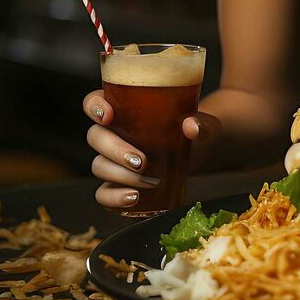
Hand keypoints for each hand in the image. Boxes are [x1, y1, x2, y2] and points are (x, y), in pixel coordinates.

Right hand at [82, 90, 220, 209]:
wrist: (204, 150)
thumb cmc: (197, 127)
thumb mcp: (203, 122)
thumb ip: (200, 123)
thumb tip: (192, 127)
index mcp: (127, 107)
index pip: (95, 101)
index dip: (95, 106)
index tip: (109, 115)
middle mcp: (116, 131)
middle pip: (96, 137)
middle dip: (114, 150)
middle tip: (142, 162)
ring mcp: (115, 158)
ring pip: (98, 165)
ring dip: (119, 176)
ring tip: (149, 183)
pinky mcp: (120, 182)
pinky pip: (103, 192)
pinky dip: (113, 198)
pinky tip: (134, 198)